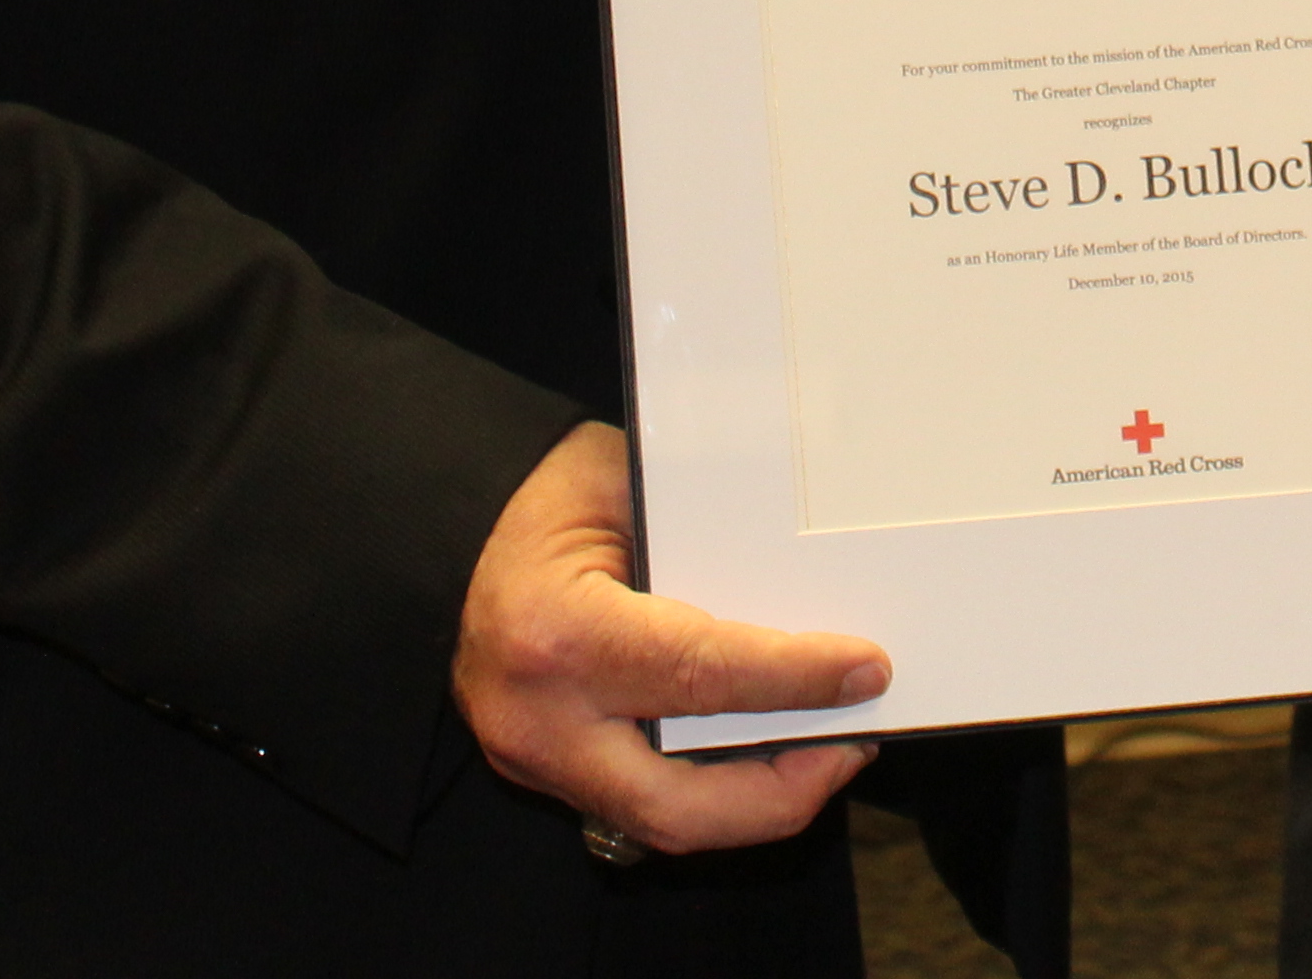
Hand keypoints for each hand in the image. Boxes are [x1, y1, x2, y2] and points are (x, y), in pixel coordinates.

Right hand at [453, 420, 885, 853]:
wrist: (445, 528)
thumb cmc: (540, 493)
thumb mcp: (628, 490)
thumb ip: (710, 551)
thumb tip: (813, 597)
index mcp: (559, 634)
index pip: (701, 677)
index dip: (797, 680)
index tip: (866, 669)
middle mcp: (540, 717)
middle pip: (680, 804)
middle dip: (783, 792)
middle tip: (850, 746)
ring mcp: (531, 757)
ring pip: (662, 820)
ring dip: (754, 800)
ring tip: (821, 750)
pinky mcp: (540, 771)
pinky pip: (640, 802)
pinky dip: (710, 788)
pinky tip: (760, 752)